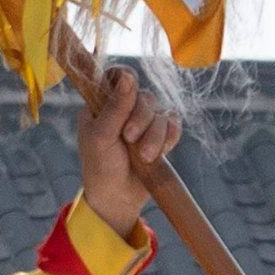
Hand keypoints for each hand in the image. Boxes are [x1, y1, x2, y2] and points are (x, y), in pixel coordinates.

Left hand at [70, 62, 176, 234]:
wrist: (117, 198)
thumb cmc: (100, 167)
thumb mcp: (101, 136)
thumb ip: (115, 107)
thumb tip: (127, 76)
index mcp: (102, 105)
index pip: (116, 77)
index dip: (125, 77)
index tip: (129, 85)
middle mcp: (124, 110)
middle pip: (144, 96)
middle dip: (141, 119)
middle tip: (130, 139)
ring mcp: (144, 123)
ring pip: (161, 113)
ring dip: (155, 135)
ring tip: (144, 157)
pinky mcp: (161, 137)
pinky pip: (173, 126)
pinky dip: (169, 138)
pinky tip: (159, 153)